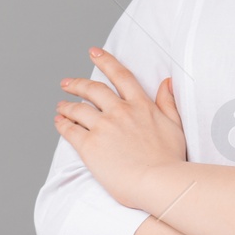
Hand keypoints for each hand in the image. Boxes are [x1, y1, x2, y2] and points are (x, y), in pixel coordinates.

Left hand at [54, 47, 187, 208]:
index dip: (105, 61)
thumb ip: (168, 102)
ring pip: (78, 109)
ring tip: (60, 106)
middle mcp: (119, 112)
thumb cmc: (170, 160)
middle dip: (77, 83)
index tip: (94, 52)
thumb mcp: (175, 126)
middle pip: (93, 89)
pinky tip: (59, 123)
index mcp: (140, 106)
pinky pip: (70, 130)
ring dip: (66, 106)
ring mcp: (103, 127)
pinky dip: (62, 124)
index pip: (120, 76)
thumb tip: (167, 82)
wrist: (159, 182)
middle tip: (66, 83)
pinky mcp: (90, 146)